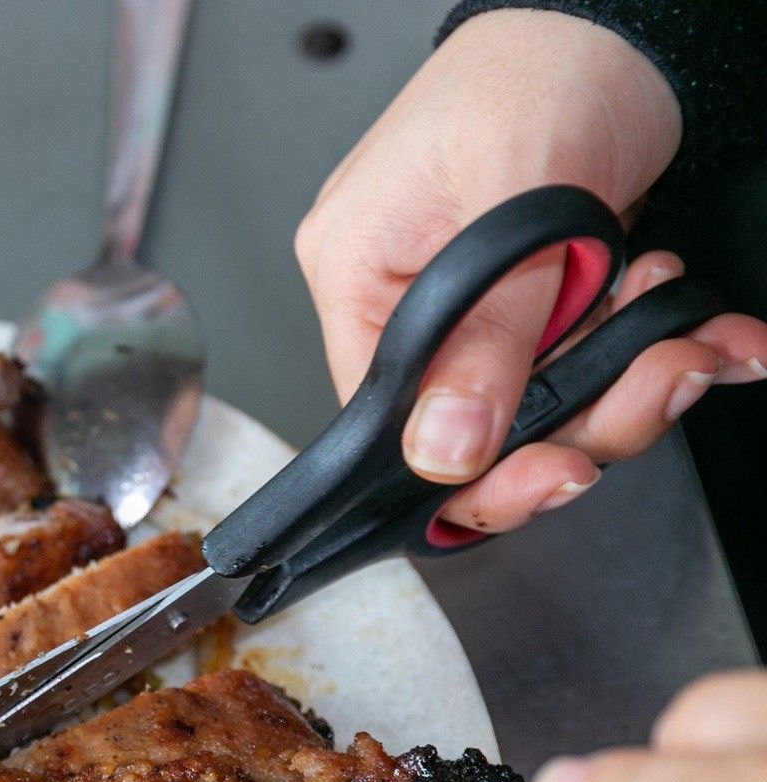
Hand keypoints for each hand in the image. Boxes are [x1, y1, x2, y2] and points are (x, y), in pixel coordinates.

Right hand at [296, 10, 766, 532]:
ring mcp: (470, 308)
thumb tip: (439, 449)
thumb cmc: (543, 69)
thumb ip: (483, 333)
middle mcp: (401, 301)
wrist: (613, 22)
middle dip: (582, 418)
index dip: (472, 466)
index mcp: (356, 275)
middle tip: (659, 378)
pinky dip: (647, 358)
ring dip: (634, 382)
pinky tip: (693, 334)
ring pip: (540, 409)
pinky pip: (579, 369)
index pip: (386, 424)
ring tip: (687, 336)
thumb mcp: (516, 198)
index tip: (557, 468)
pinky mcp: (529, 305)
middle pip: (471, 429)